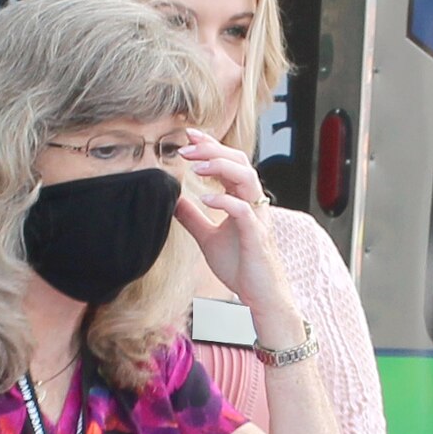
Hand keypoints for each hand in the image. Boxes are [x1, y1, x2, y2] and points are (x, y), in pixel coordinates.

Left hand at [173, 129, 297, 323]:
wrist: (260, 297)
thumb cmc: (241, 268)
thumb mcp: (208, 238)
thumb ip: (193, 217)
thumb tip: (173, 200)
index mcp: (243, 200)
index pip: (230, 162)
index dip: (211, 146)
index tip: (189, 136)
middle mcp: (253, 204)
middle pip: (240, 162)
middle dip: (213, 150)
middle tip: (185, 148)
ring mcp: (257, 219)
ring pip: (246, 178)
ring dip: (220, 168)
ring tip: (194, 168)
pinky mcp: (256, 236)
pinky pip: (243, 210)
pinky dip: (225, 200)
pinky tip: (205, 198)